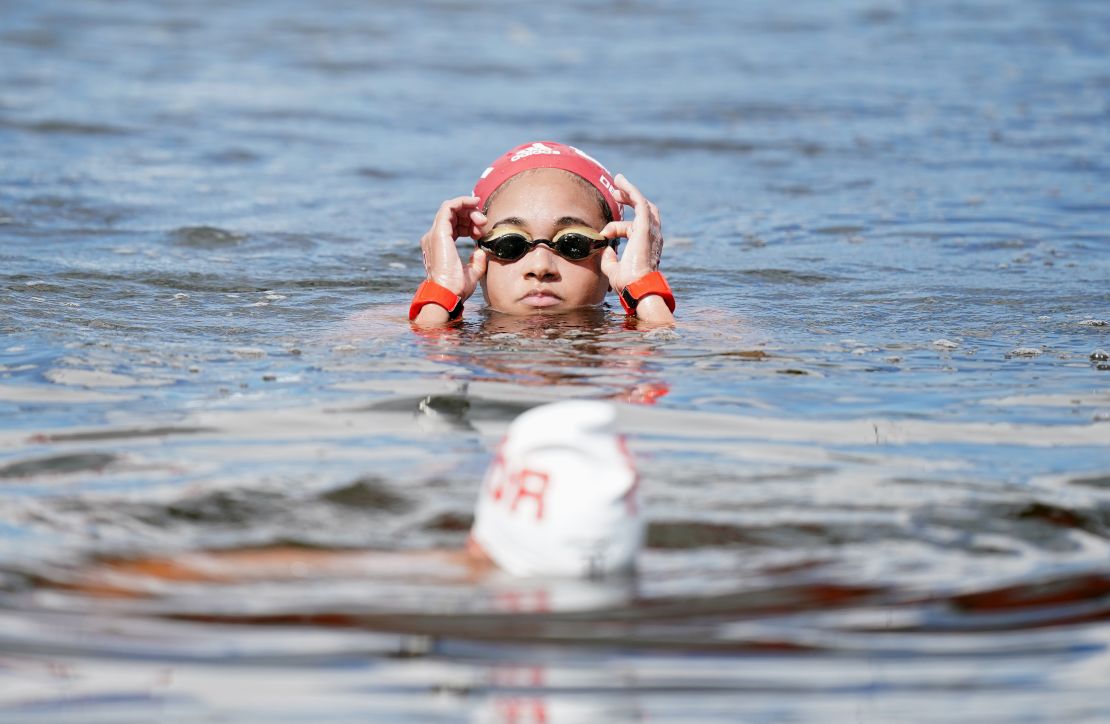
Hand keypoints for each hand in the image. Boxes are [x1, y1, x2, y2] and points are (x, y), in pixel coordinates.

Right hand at [419, 196, 488, 300]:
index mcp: (439, 246)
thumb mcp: (471, 273)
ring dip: (469, 209)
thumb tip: (480, 251)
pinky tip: (474, 203)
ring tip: (481, 220)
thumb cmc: (457, 288)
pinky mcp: (439, 231)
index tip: (481, 231)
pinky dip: (462, 202)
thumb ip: (476, 261)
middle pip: (453, 216)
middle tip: (483, 224)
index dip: (469, 224)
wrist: (448, 293)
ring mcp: (435, 234)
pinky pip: (449, 207)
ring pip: (451, 209)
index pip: (453, 226)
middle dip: (471, 216)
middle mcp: (434, 238)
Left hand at [599, 175, 673, 322]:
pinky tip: (621, 181)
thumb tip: (605, 250)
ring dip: (630, 191)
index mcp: (646, 245)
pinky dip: (631, 191)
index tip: (603, 235)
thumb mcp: (613, 270)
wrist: (637, 287)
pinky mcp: (645, 227)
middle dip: (630, 199)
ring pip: (643, 203)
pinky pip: (640, 202)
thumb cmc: (628, 283)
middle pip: (644, 210)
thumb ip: (609, 260)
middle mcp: (652, 236)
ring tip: (618, 181)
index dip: (615, 228)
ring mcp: (651, 231)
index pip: (632, 228)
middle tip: (615, 192)